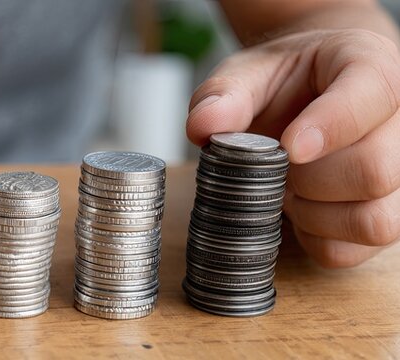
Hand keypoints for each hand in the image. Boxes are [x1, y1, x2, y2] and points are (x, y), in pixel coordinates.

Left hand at [186, 29, 399, 267]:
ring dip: (313, 214)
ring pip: (375, 220)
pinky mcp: (387, 217)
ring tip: (288, 186)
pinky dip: (314, 239)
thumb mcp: (250, 71)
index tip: (288, 146)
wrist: (311, 94)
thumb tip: (203, 126)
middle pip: (375, 171)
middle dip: (307, 179)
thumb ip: (225, 93)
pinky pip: (353, 251)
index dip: (329, 127)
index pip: (372, 96)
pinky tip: (299, 209)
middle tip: (277, 165)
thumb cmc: (288, 81)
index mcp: (374, 68)